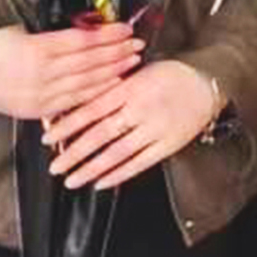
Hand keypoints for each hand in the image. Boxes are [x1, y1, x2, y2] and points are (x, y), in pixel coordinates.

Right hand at [0, 23, 139, 120]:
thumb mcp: (21, 31)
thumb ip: (52, 35)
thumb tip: (86, 30)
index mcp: (37, 49)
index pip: (83, 41)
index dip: (108, 35)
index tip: (126, 29)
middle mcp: (42, 73)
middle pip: (90, 61)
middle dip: (117, 52)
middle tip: (138, 45)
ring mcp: (42, 94)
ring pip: (87, 82)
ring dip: (113, 72)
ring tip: (132, 62)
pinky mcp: (40, 109)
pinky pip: (75, 101)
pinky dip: (96, 93)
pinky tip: (113, 85)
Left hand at [44, 59, 221, 189]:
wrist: (208, 80)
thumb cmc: (170, 75)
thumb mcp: (137, 73)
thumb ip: (111, 89)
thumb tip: (78, 106)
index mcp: (129, 88)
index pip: (91, 109)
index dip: (68, 126)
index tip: (49, 138)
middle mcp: (141, 109)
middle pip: (100, 135)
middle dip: (74, 153)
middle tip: (54, 166)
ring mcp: (156, 128)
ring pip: (118, 153)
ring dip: (92, 168)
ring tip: (71, 180)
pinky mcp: (170, 143)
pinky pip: (140, 162)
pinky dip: (119, 174)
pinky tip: (101, 182)